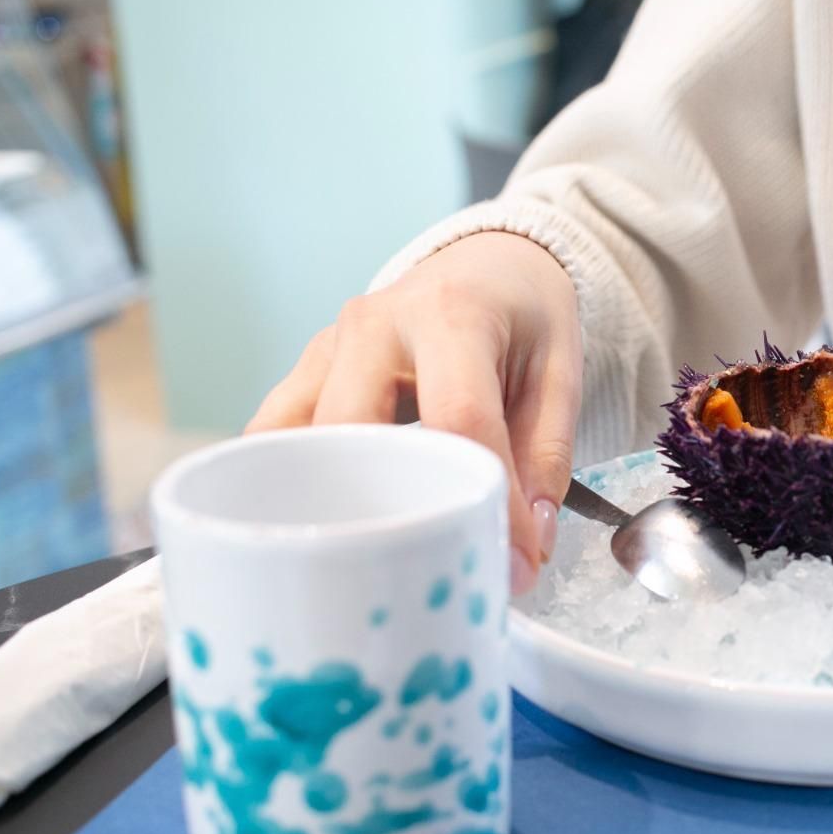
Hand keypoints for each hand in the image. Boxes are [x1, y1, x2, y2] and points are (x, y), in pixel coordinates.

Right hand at [247, 232, 581, 592]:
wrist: (487, 264)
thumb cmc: (523, 317)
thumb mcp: (559, 373)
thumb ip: (547, 459)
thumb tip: (525, 549)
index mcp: (450, 314)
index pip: (459, 417)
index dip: (485, 499)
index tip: (513, 566)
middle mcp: (374, 325)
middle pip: (355, 431)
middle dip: (392, 508)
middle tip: (436, 569)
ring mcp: (327, 349)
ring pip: (296, 441)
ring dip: (328, 505)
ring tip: (375, 564)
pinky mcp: (304, 376)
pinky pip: (272, 440)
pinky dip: (289, 487)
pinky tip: (325, 532)